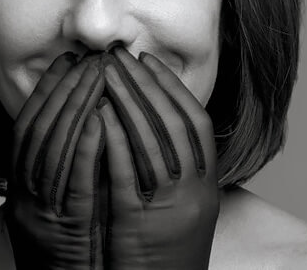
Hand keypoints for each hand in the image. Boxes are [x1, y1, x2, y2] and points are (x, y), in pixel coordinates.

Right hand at [5, 52, 106, 269]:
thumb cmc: (64, 264)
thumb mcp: (53, 215)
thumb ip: (63, 177)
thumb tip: (86, 132)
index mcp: (19, 192)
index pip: (27, 129)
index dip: (46, 92)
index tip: (66, 61)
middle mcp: (22, 198)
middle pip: (38, 132)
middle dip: (63, 90)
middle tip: (86, 58)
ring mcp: (38, 215)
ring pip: (52, 150)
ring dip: (75, 108)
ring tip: (95, 75)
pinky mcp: (63, 232)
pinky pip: (73, 184)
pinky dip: (85, 149)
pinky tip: (101, 120)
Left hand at [98, 47, 219, 269]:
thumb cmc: (171, 255)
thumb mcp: (188, 210)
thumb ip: (180, 173)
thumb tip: (160, 127)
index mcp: (208, 187)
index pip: (197, 124)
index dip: (172, 88)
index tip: (150, 61)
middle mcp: (195, 193)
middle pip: (173, 124)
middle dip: (146, 84)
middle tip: (122, 56)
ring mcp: (170, 208)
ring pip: (152, 142)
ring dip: (128, 102)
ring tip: (107, 73)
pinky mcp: (139, 224)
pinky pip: (127, 174)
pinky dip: (114, 140)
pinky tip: (99, 114)